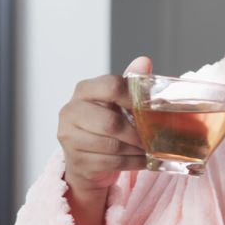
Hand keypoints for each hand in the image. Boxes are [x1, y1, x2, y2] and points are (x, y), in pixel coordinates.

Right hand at [57, 56, 152, 195]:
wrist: (84, 158)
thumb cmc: (103, 124)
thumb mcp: (116, 101)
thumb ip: (129, 82)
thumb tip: (144, 61)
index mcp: (83, 91)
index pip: (111, 86)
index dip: (134, 98)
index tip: (149, 108)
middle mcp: (70, 112)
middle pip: (111, 122)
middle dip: (137, 133)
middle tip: (154, 137)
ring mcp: (70, 138)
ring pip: (113, 145)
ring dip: (137, 149)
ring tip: (149, 149)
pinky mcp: (78, 161)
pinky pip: (112, 162)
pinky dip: (133, 162)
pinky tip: (142, 160)